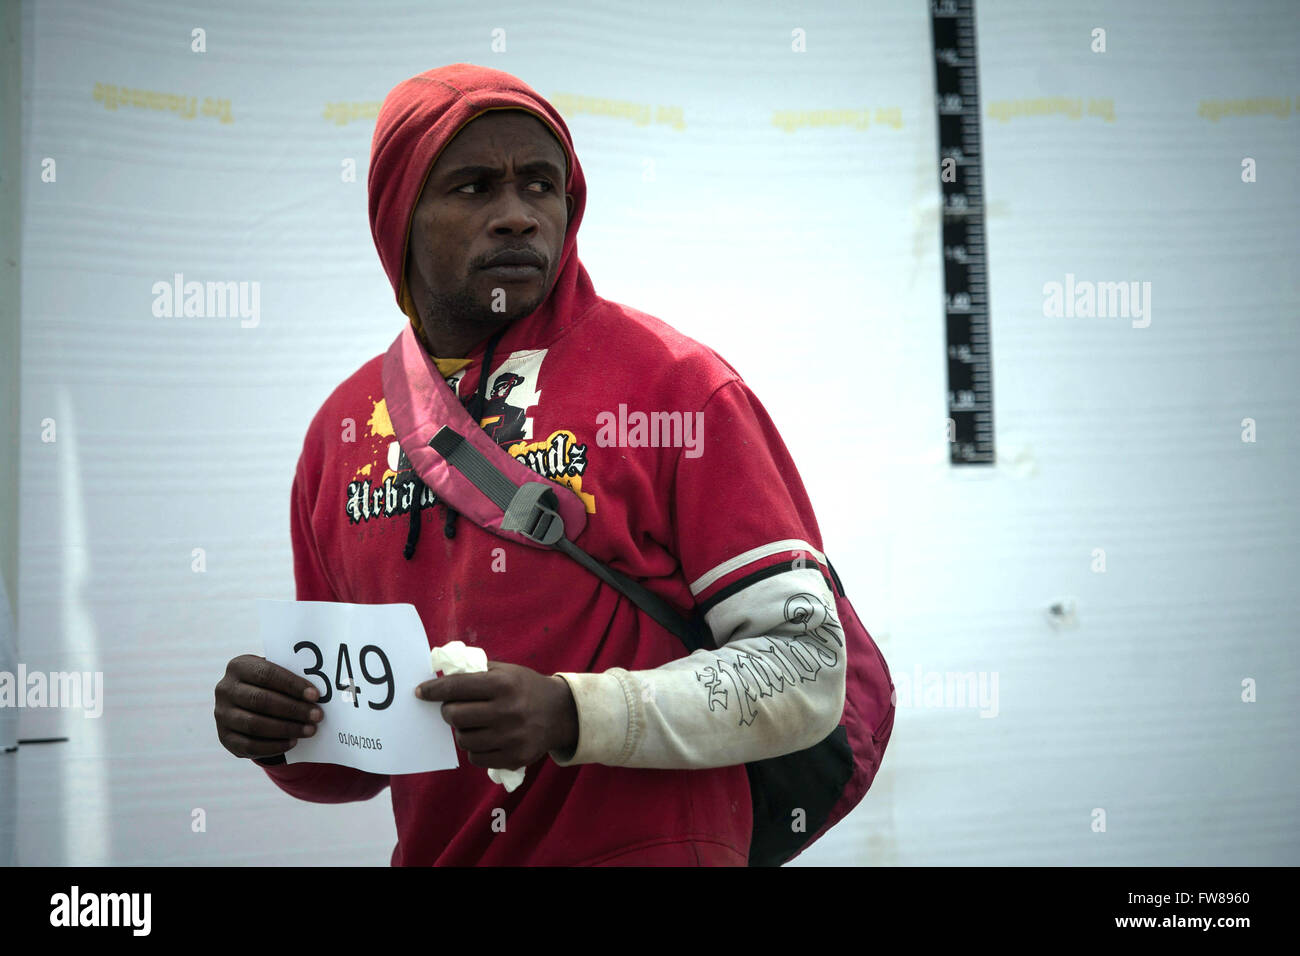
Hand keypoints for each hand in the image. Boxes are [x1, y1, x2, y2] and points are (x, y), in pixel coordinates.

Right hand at [215, 655, 323, 764]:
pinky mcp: (224, 737)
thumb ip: (290, 677)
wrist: (244, 705)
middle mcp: (225, 689)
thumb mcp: (274, 675)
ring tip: (310, 730)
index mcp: (238, 666)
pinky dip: (274, 745)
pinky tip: (293, 742)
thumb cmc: (269, 685)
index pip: (267, 674)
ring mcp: (221, 714)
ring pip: (255, 724)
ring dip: (287, 728)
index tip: (315, 695)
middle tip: (317, 715)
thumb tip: (320, 692)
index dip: (292, 685)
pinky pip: (250, 745)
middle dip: (293, 709)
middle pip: (261, 700)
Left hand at [415, 661, 577, 769]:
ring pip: (463, 739)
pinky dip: (474, 749)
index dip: (434, 690)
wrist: (561, 713)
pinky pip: (476, 758)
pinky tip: (485, 739)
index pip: (457, 687)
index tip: (420, 692)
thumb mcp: (506, 671)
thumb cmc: (525, 688)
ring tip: (474, 724)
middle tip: (454, 709)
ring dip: (462, 731)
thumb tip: (440, 676)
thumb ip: (475, 672)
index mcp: (503, 684)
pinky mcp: (515, 757)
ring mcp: (512, 737)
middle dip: (449, 711)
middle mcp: (507, 711)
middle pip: (455, 716)